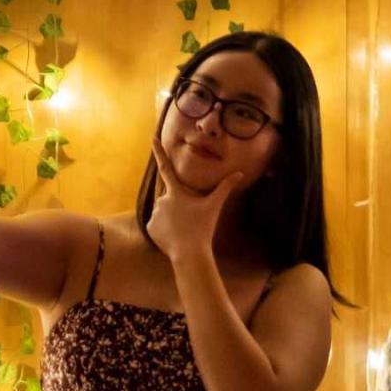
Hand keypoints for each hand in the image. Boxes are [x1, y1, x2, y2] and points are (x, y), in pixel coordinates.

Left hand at [147, 137, 243, 261]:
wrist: (189, 252)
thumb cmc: (202, 227)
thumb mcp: (214, 206)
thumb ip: (225, 187)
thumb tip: (240, 173)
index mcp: (176, 192)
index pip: (165, 168)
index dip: (158, 153)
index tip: (152, 139)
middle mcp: (162, 200)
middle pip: (169, 197)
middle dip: (178, 205)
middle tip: (189, 218)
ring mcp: (155, 214)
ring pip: (163, 211)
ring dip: (171, 217)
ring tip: (184, 228)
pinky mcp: (150, 227)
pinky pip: (157, 224)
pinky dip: (165, 229)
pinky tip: (174, 235)